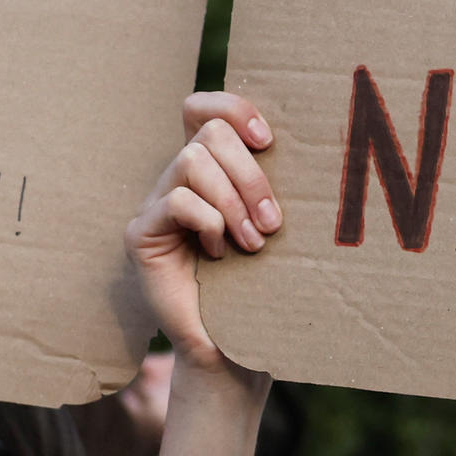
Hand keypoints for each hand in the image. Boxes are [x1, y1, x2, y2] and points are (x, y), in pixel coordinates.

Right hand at [124, 92, 279, 369]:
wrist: (230, 347)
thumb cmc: (259, 287)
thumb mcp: (272, 227)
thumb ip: (273, 187)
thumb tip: (315, 146)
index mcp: (208, 171)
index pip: (203, 109)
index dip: (233, 108)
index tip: (268, 140)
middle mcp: (176, 181)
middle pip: (209, 134)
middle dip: (250, 175)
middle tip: (273, 222)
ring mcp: (154, 205)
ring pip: (193, 161)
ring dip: (233, 202)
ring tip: (253, 242)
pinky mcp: (140, 233)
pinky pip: (178, 200)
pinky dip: (209, 223)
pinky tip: (220, 254)